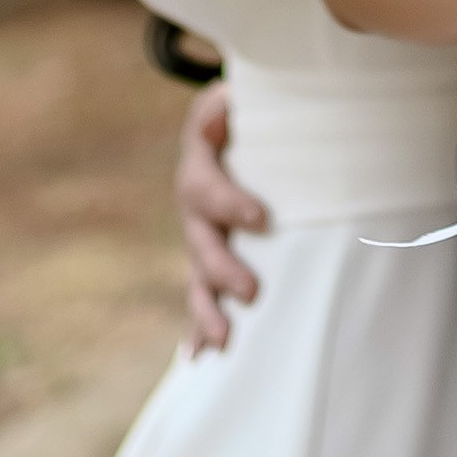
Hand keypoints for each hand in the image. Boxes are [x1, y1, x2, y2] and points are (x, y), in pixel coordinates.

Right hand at [174, 82, 268, 353]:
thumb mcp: (241, 97)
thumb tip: (227, 102)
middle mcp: (194, 208)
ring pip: (197, 279)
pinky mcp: (209, 262)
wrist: (231, 129)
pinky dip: (196, 330)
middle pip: (200, 242)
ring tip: (223, 340)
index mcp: (200, 166)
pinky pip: (200, 298)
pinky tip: (197, 359)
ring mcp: (200, 239)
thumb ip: (234, 100)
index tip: (262, 219)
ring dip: (206, 311)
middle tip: (251, 291)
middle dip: (223, 269)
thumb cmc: (247, 113)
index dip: (230, 203)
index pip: (207, 188)